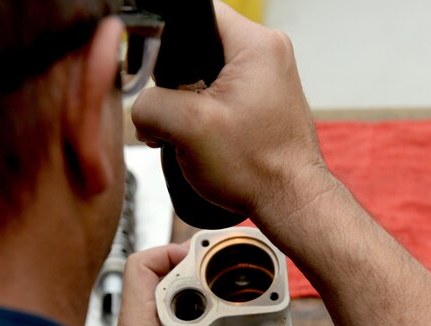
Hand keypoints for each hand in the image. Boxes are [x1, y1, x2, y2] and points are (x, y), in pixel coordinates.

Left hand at [115, 243, 283, 325]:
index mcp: (137, 325)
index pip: (140, 266)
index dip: (171, 252)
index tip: (204, 255)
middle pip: (163, 277)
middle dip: (198, 272)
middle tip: (226, 274)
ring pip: (174, 300)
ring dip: (202, 296)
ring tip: (230, 296)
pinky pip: (181, 323)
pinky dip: (204, 318)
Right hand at [131, 1, 333, 217]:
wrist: (289, 202)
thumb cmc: (257, 168)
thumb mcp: (187, 129)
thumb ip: (149, 104)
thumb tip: (141, 107)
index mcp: (256, 45)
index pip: (196, 14)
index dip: (168, 43)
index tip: (163, 78)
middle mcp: (267, 54)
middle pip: (198, 46)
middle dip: (176, 81)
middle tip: (178, 115)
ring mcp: (268, 78)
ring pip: (206, 74)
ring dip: (188, 103)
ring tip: (189, 132)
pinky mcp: (263, 102)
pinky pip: (220, 95)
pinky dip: (204, 115)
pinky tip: (202, 139)